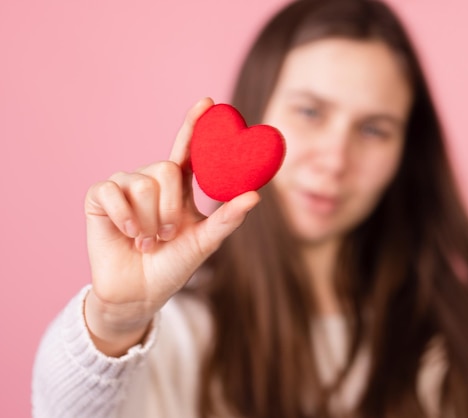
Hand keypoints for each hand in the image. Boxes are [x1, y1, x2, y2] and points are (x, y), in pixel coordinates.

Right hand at [83, 98, 259, 354]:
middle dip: (170, 208)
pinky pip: (113, 191)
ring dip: (150, 220)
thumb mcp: (204, 241)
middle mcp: (152, 180)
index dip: (194, 125)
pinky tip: (128, 234)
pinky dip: (124, 217)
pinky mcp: (100, 197)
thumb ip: (227, 218)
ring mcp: (124, 186)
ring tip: (148, 240)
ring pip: (142, 183)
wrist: (141, 293)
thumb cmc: (174, 265)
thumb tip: (255, 195)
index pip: (187, 149)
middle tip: (168, 235)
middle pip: (166, 168)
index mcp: (178, 187)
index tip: (208, 102)